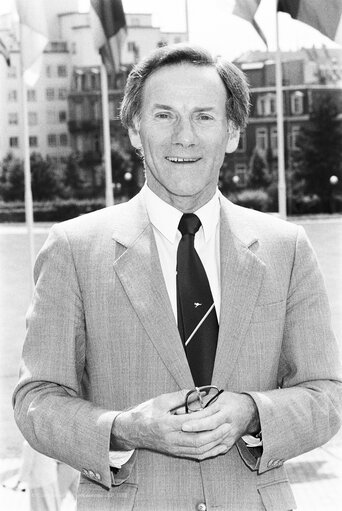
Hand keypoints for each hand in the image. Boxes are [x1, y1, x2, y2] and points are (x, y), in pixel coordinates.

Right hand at [111, 390, 233, 459]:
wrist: (131, 431)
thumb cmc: (144, 413)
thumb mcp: (160, 400)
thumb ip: (180, 396)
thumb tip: (197, 392)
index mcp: (166, 424)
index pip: (191, 422)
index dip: (206, 417)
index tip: (218, 410)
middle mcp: (170, 439)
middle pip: (198, 440)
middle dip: (215, 434)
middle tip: (227, 425)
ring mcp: (173, 448)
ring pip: (198, 450)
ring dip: (214, 444)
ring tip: (225, 435)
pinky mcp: (174, 452)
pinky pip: (194, 455)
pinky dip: (207, 452)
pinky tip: (216, 446)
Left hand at [180, 392, 259, 452]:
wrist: (249, 412)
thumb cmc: (231, 401)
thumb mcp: (218, 397)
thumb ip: (201, 402)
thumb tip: (182, 408)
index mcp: (227, 413)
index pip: (209, 421)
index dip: (196, 424)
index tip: (183, 424)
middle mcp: (229, 427)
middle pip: (209, 435)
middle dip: (193, 435)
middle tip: (180, 434)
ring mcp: (229, 439)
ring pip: (210, 446)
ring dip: (195, 444)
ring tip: (181, 441)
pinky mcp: (228, 445)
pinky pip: (213, 452)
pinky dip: (201, 451)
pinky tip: (190, 449)